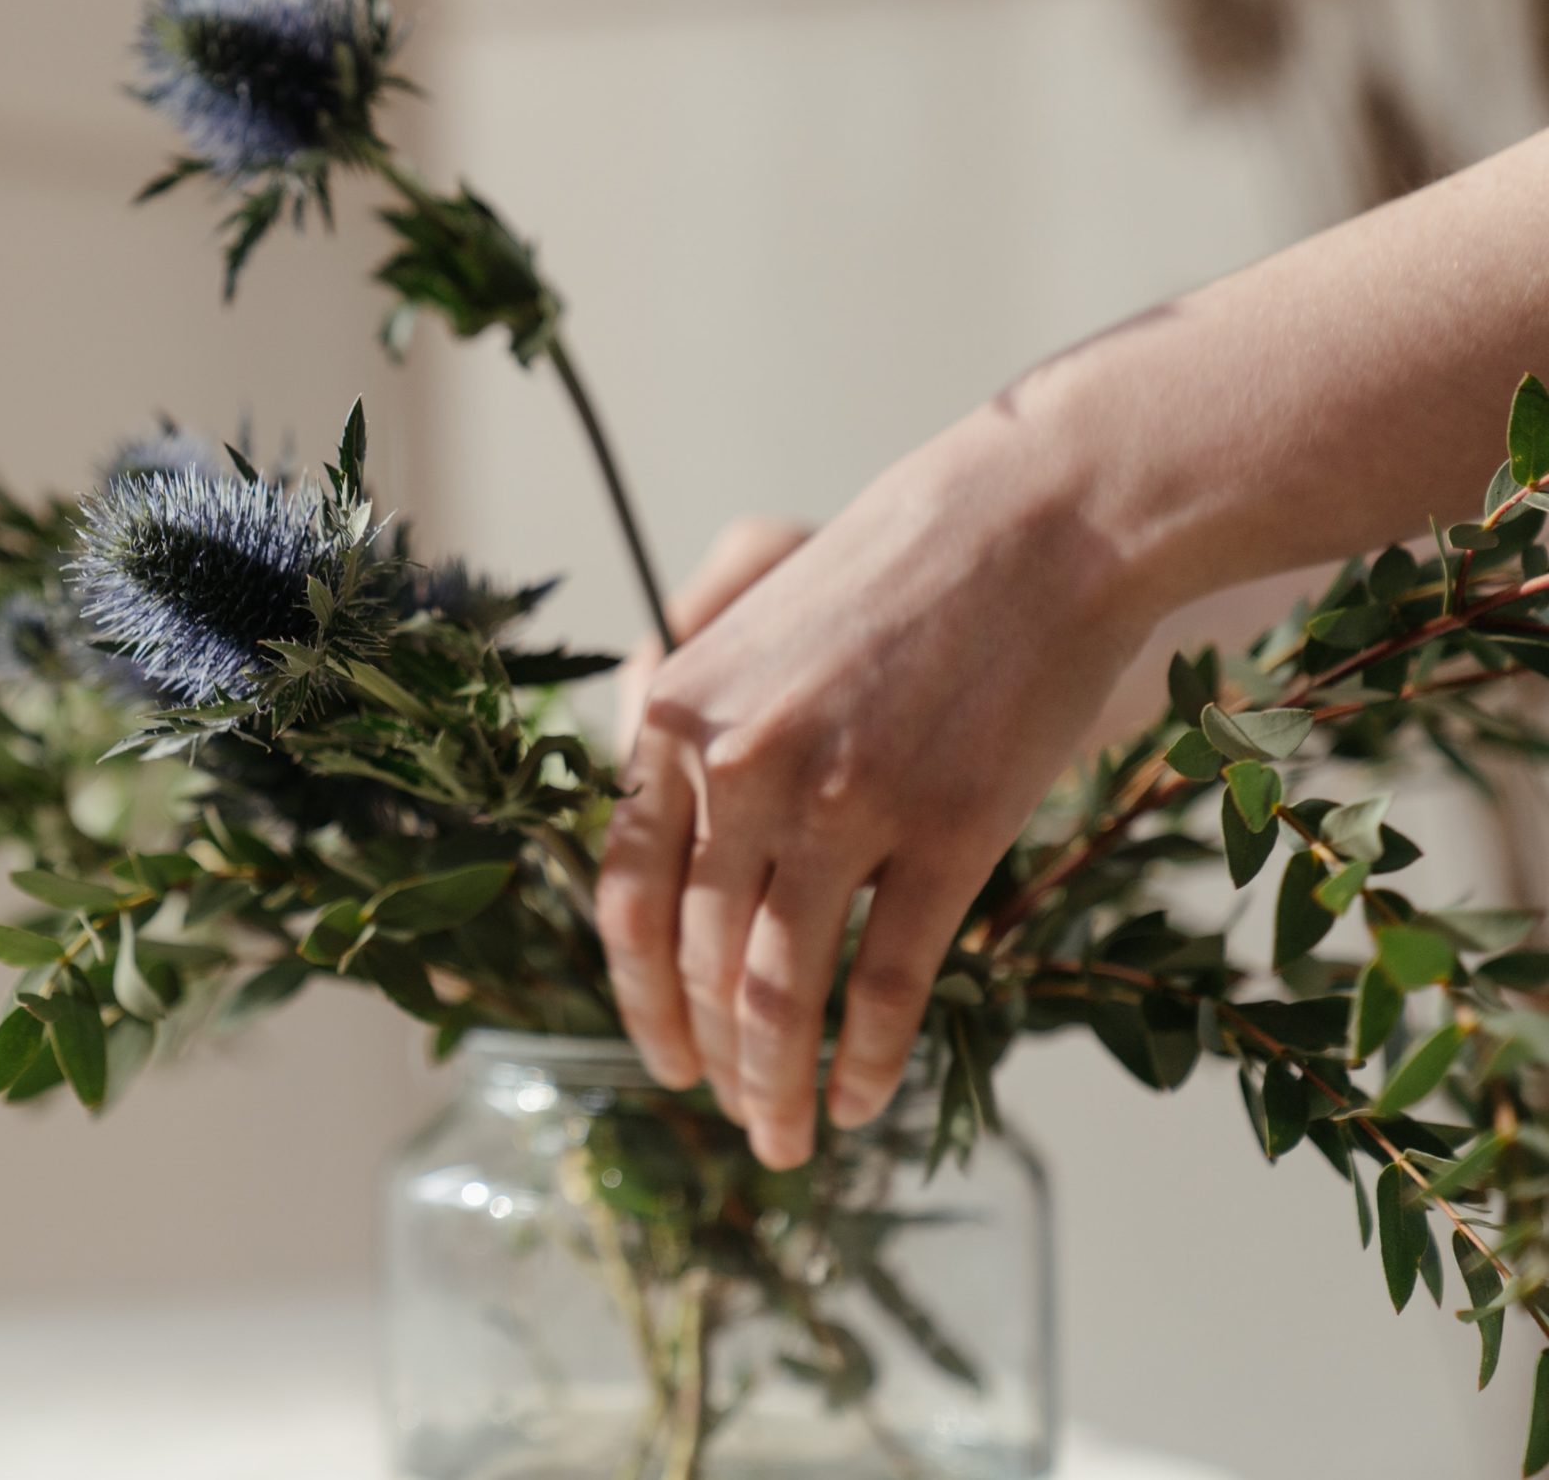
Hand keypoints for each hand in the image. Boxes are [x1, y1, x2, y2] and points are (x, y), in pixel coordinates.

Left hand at [595, 421, 1166, 1168]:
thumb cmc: (891, 568)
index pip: (623, 897)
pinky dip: (864, 1058)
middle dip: (710, 1056)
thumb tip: (653, 841)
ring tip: (785, 1138)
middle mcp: (740, 767)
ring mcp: (843, 803)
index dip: (635, 996)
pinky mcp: (947, 830)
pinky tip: (860, 1101)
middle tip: (732, 1112)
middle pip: (695, 958)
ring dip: (774, 1085)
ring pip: (776, 989)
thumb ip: (686, 722)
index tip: (661, 1054)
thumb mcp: (745, 622)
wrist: (1034, 520)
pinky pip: (885, 982)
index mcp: (675, 719)